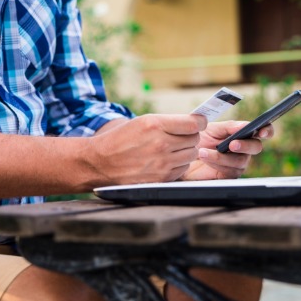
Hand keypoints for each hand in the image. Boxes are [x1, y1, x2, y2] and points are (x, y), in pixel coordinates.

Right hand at [89, 114, 206, 184]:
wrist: (100, 163)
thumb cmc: (122, 139)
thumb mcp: (143, 122)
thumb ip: (170, 122)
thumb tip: (196, 122)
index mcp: (155, 125)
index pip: (194, 124)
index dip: (200, 122)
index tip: (198, 122)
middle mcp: (161, 144)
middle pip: (195, 139)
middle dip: (190, 136)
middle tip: (180, 136)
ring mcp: (162, 163)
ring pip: (192, 154)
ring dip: (186, 150)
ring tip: (172, 148)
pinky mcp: (162, 178)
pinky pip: (183, 168)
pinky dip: (179, 164)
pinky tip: (166, 160)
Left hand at [181, 121, 273, 180]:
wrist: (185, 154)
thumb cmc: (202, 139)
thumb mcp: (213, 129)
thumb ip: (229, 126)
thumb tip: (244, 126)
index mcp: (244, 135)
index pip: (263, 131)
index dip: (267, 131)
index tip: (262, 132)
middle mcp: (245, 150)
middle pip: (256, 148)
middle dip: (245, 145)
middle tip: (232, 144)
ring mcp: (238, 164)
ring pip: (240, 161)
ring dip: (222, 156)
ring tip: (204, 151)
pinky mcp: (229, 176)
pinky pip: (229, 172)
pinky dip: (216, 163)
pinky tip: (205, 157)